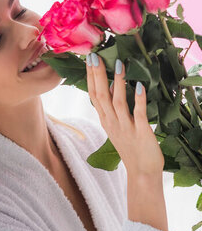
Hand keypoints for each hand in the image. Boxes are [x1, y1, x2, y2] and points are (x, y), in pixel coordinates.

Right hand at [86, 53, 164, 178]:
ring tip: (118, 64)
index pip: (93, 95)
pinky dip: (138, 100)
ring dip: (117, 83)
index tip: (89, 59)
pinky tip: (139, 86)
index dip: (91, 77)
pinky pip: (139, 114)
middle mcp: (112, 122)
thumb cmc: (131, 148)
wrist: (142, 173)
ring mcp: (126, 128)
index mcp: (105, 120)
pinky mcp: (141, 133)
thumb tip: (112, 85)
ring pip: (118, 102)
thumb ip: (112, 107)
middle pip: (101, 96)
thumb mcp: (116, 126)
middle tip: (95, 56)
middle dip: (98, 75)